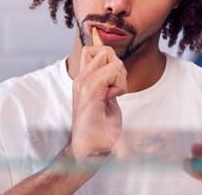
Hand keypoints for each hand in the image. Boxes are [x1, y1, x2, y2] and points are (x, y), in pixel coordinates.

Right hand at [71, 45, 127, 162]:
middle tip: (115, 89)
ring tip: (112, 97)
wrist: (90, 151)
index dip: (112, 62)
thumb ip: (108, 81)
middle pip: (105, 50)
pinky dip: (121, 85)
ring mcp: (83, 83)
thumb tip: (117, 64)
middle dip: (118, 65)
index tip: (112, 86)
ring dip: (120, 77)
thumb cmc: (99, 130)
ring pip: (112, 58)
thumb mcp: (107, 100)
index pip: (94, 50)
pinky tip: (112, 100)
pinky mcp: (90, 89)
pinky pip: (114, 70)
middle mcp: (80, 78)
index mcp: (83, 79)